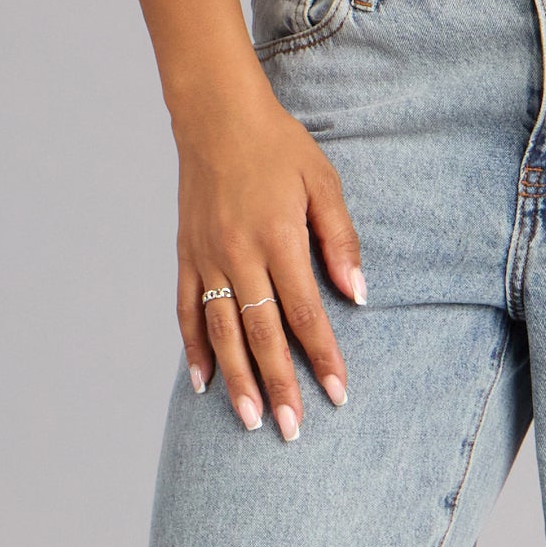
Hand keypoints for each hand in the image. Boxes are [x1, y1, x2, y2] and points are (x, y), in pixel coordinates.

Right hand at [172, 78, 366, 439]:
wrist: (217, 115)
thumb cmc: (279, 146)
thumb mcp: (323, 182)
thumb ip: (340, 240)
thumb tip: (359, 295)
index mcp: (278, 237)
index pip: (305, 312)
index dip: (322, 356)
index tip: (337, 393)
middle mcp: (239, 254)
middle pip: (261, 334)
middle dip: (280, 385)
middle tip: (292, 431)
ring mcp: (207, 257)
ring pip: (221, 331)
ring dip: (237, 380)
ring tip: (252, 420)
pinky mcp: (186, 254)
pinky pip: (187, 310)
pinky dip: (193, 349)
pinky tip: (203, 383)